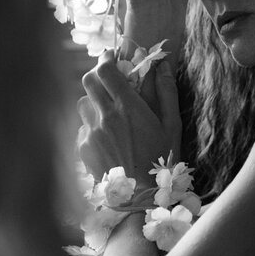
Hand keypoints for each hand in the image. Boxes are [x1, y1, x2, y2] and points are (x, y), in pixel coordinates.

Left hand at [78, 56, 182, 181]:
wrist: (140, 198)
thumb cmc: (161, 161)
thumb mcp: (172, 125)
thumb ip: (167, 92)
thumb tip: (162, 66)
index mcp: (128, 107)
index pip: (105, 70)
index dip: (106, 59)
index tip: (113, 57)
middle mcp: (105, 117)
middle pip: (88, 80)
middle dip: (98, 74)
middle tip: (109, 79)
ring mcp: (91, 133)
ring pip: (83, 103)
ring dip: (94, 101)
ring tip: (108, 111)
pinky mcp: (83, 148)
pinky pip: (82, 127)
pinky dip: (91, 125)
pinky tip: (107, 137)